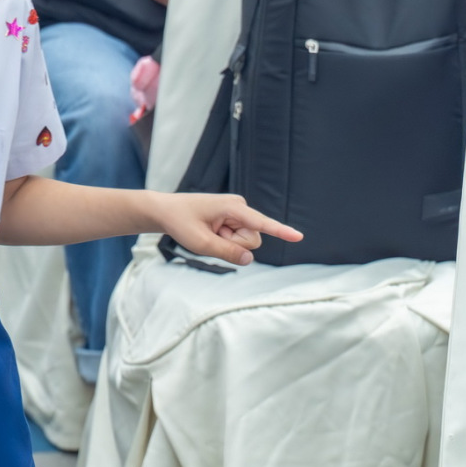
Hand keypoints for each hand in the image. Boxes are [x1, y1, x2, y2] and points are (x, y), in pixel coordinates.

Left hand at [148, 191, 302, 266]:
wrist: (166, 211)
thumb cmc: (180, 222)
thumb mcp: (200, 243)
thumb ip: (226, 252)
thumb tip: (250, 259)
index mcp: (232, 207)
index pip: (261, 223)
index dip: (281, 231)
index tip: (299, 237)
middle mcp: (240, 206)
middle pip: (253, 239)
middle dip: (234, 245)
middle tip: (211, 235)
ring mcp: (238, 212)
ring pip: (246, 241)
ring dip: (227, 243)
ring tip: (209, 232)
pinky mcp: (235, 218)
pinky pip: (238, 238)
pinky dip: (224, 240)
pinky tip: (211, 231)